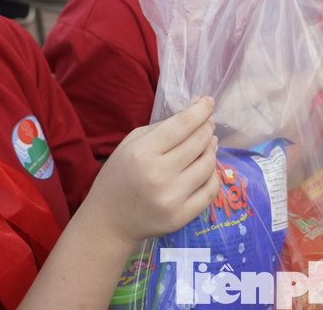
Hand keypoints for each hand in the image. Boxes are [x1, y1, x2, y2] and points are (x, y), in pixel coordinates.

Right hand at [84, 97, 219, 243]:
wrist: (109, 221)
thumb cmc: (118, 177)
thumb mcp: (130, 144)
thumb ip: (162, 127)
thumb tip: (195, 112)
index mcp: (143, 153)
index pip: (183, 124)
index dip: (200, 110)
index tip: (208, 102)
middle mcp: (159, 175)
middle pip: (198, 142)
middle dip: (207, 127)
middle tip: (207, 123)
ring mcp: (172, 199)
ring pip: (208, 164)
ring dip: (211, 149)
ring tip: (208, 143)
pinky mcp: (181, 217)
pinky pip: (210, 190)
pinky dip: (213, 175)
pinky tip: (206, 168)